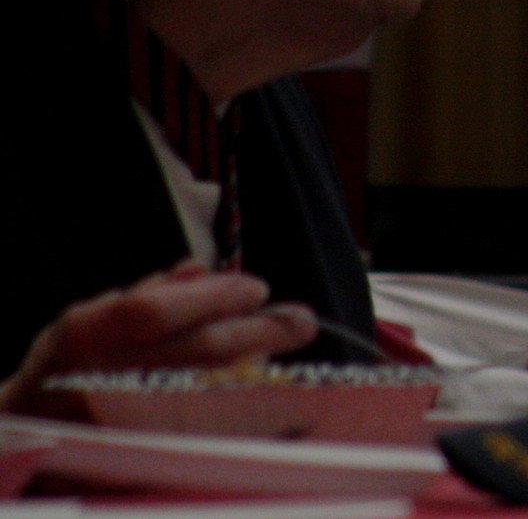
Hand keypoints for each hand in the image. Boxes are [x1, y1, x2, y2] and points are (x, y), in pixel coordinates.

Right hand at [0, 261, 317, 415]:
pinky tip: (280, 408)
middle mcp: (106, 378)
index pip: (164, 310)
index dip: (220, 296)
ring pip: (214, 396)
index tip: (259, 289)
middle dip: (261, 332)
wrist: (29, 433)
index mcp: (92, 335)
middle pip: (201, 352)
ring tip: (287, 359)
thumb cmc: (66, 367)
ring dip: (262, 374)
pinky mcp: (148, 456)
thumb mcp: (90, 315)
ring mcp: (127, 423)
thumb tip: (203, 268)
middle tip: (300, 322)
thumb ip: (150, 291)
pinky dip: (249, 419)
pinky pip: (212, 436)